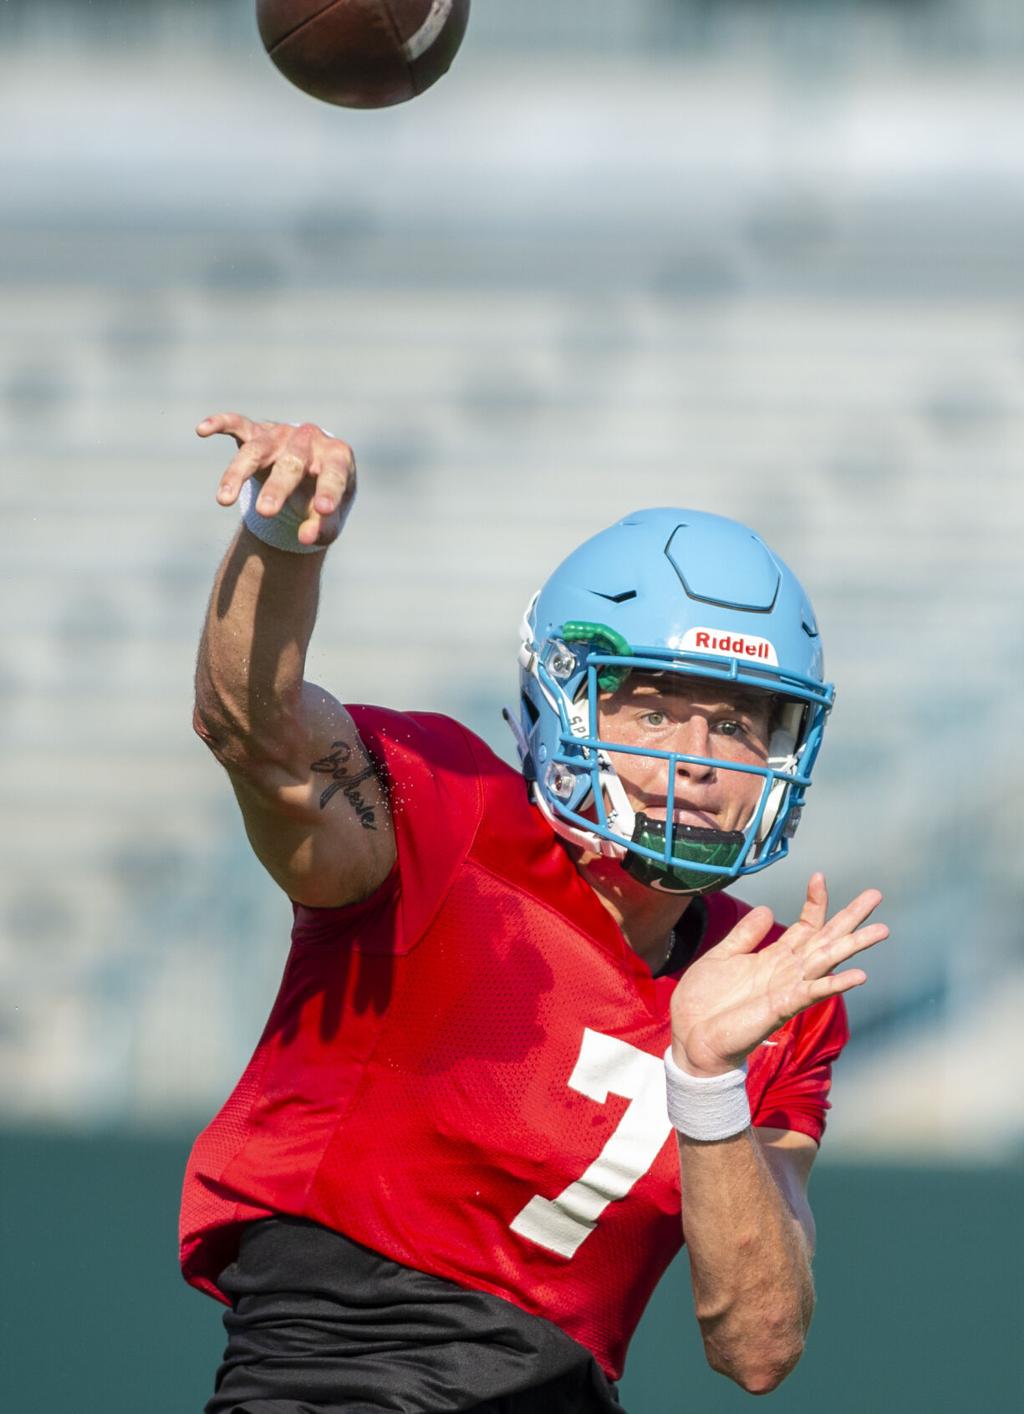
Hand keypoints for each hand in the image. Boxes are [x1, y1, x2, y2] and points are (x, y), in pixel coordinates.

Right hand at [197, 412, 355, 546]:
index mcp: (337, 457)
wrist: (312, 472)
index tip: (323, 510)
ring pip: (256, 450)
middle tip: (266, 512)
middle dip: (278, 487)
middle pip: (291, 462)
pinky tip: (202, 430)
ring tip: (223, 500)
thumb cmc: (322, 497)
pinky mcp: (256, 432)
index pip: (334, 473)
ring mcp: (280, 434)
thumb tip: (304, 539)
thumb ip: (321, 529)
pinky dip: (220, 423)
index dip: (329, 491)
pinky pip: (237, 423)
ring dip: (238, 472)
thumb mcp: (330, 518)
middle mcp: (309, 439)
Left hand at [669, 874, 887, 1077]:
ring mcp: (787, 989)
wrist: (691, 1035)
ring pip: (827, 962)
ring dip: (854, 946)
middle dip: (850, 918)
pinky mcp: (781, 1008)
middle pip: (826, 939)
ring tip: (881, 929)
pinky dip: (834, 984)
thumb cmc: (705, 1001)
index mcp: (773, 958)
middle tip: (876, 895)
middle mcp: (787, 971)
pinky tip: (857, 975)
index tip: (819, 876)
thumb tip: (769, 909)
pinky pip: (812, 993)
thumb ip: (745, 934)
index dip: (814, 902)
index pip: (804, 926)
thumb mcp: (722, 956)